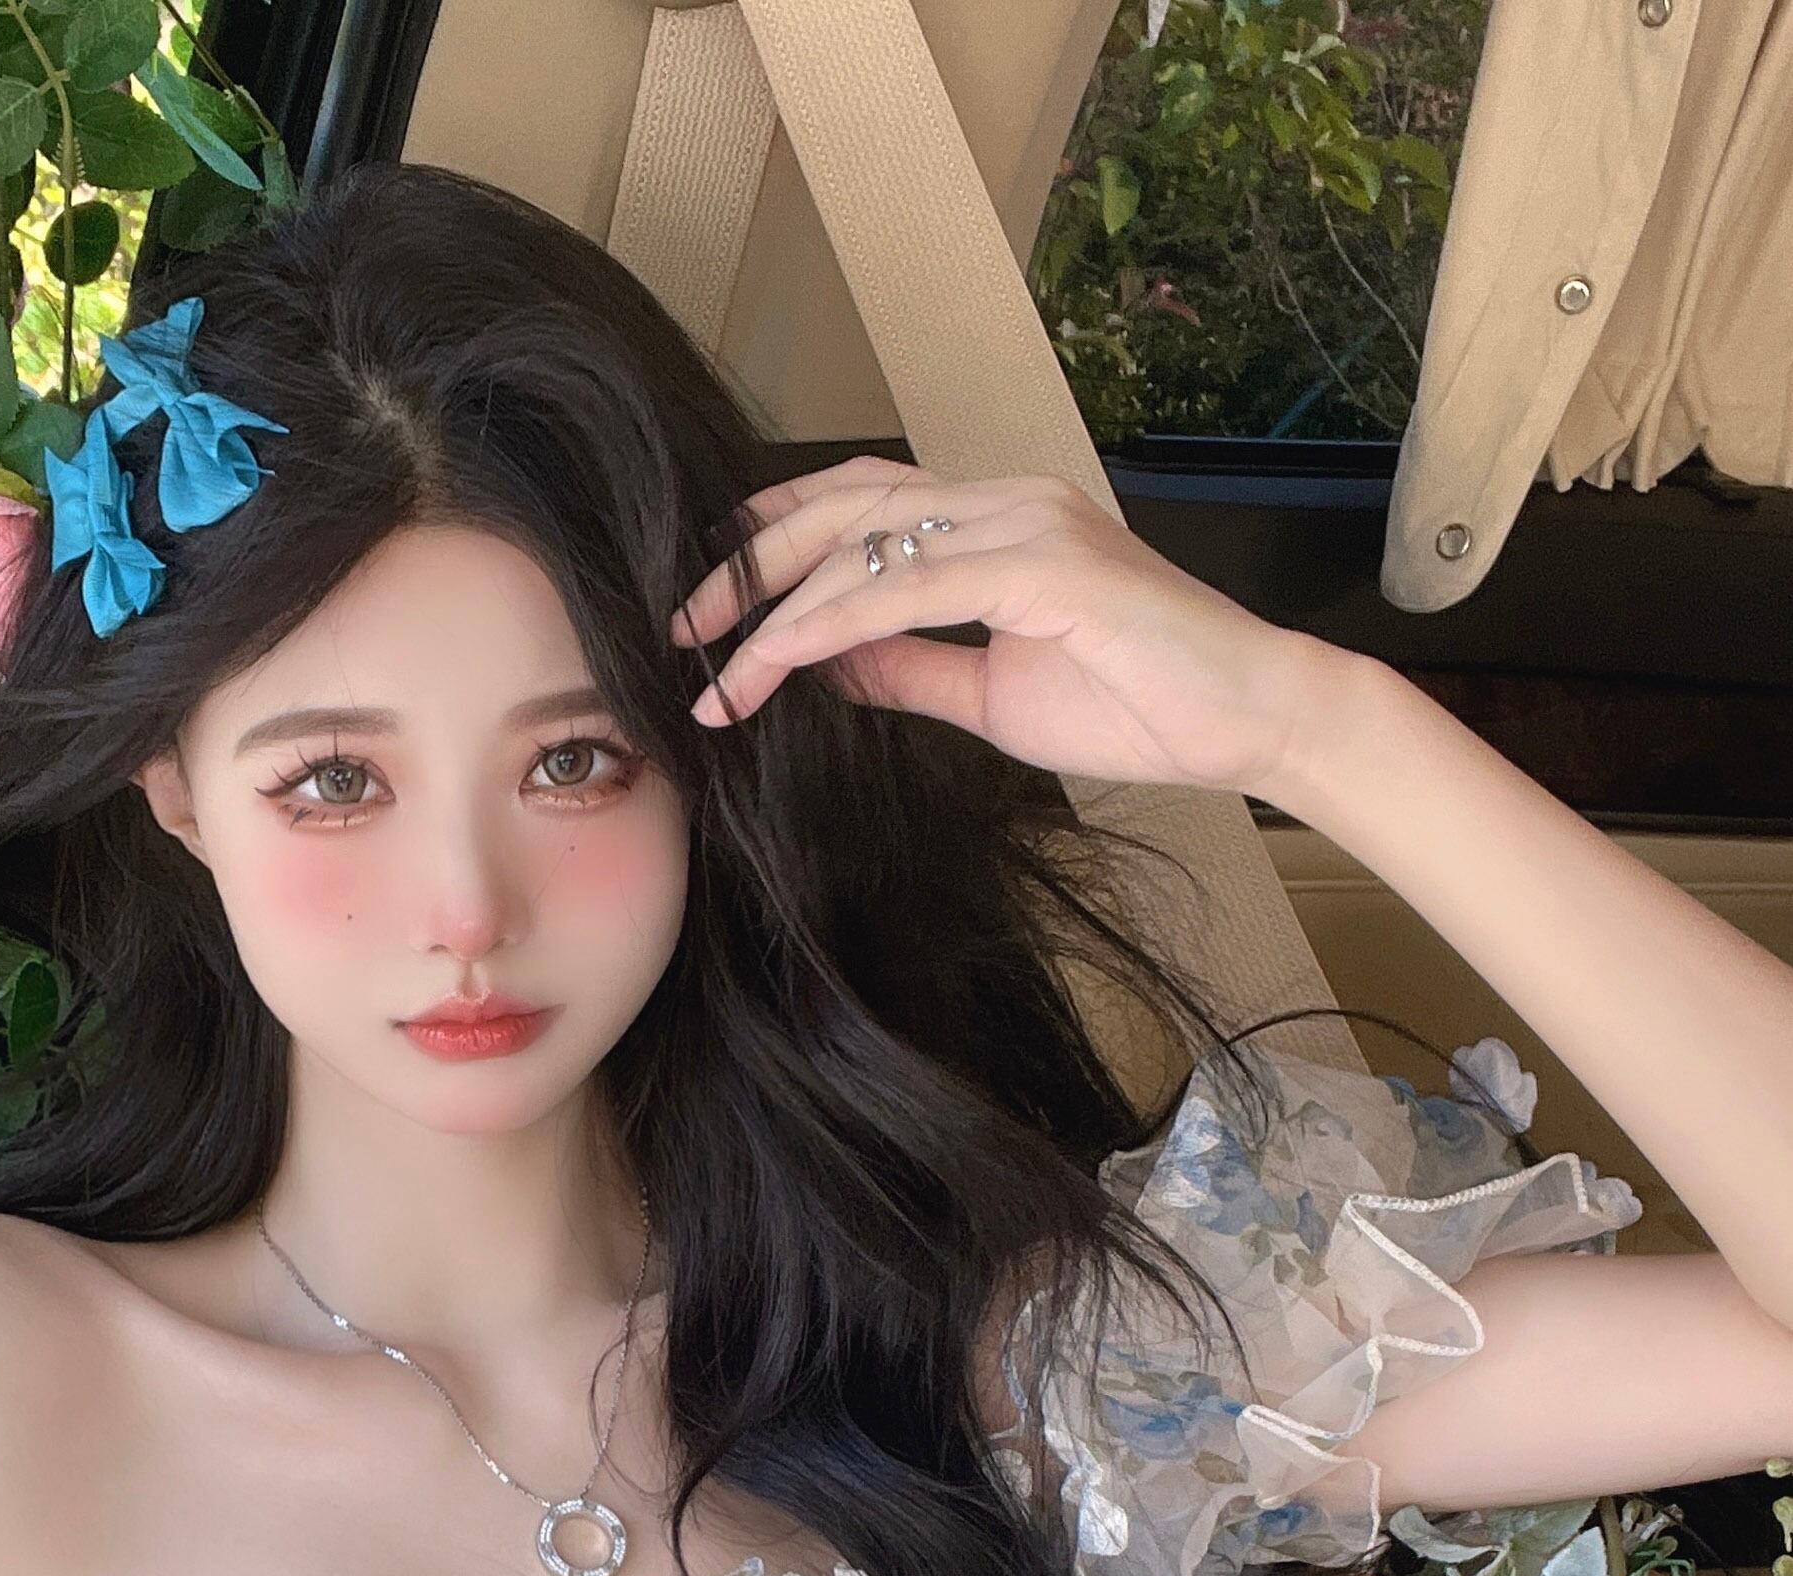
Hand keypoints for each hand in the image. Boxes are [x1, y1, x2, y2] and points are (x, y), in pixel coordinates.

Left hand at [671, 462, 1338, 803]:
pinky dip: (828, 625)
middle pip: (842, 505)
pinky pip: (908, 585)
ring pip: (864, 542)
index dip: (775, 547)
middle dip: (749, 563)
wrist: (1247, 720)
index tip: (709, 608)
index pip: (860, 509)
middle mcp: (1003, 502)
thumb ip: (912, 670)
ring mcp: (1025, 523)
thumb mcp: (991, 694)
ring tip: (712, 662)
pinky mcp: (1044, 566)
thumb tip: (829, 667)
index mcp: (994, 524)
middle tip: (679, 627)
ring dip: (774, 603)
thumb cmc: (1140, 706)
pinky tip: (775, 664)